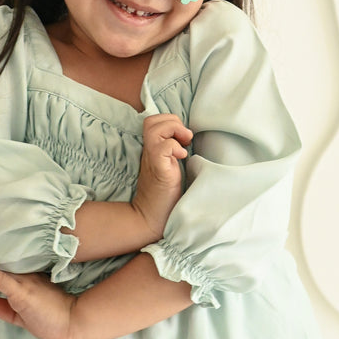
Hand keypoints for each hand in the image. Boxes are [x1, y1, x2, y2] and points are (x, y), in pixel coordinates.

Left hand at [0, 260, 76, 338]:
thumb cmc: (55, 322)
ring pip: (1, 267)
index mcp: (32, 279)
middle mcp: (28, 276)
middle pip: (6, 262)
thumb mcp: (26, 317)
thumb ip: (9, 311)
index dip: (0, 257)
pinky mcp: (21, 291)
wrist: (75, 325)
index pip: (13, 266)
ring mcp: (25, 282)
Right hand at [132, 112, 192, 237]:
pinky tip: (182, 158)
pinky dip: (175, 148)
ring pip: (154, 128)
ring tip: (183, 145)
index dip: (170, 122)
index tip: (183, 139)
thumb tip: (189, 139)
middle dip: (172, 122)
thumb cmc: (164, 195)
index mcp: (152, 150)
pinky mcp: (158, 170)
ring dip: (174, 131)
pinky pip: (163, 147)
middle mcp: (149, 151)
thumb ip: (173, 152)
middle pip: (152, 120)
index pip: (154, 121)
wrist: (151, 218)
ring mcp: (152, 159)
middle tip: (184, 139)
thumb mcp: (169, 167)